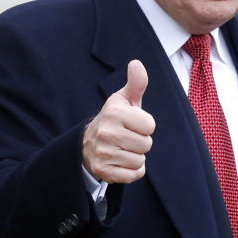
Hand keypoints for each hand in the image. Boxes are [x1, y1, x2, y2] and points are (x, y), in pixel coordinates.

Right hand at [82, 60, 155, 183]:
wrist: (88, 143)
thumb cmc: (114, 119)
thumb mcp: (123, 99)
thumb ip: (136, 83)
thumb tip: (136, 63)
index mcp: (114, 112)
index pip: (150, 126)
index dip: (145, 126)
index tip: (132, 124)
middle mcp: (106, 132)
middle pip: (147, 144)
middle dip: (141, 142)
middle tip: (126, 137)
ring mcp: (103, 153)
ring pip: (140, 160)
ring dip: (136, 156)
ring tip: (122, 148)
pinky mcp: (103, 171)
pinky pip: (134, 175)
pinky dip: (132, 171)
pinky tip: (120, 161)